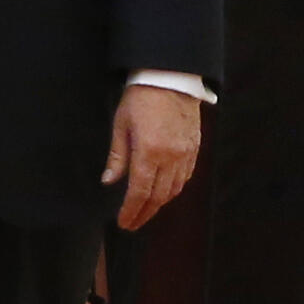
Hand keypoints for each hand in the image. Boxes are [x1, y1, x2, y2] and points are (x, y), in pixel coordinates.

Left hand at [103, 84, 200, 230]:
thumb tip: (109, 181)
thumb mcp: (121, 126)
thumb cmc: (140, 99)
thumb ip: (117, 157)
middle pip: (158, 196)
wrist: (170, 79)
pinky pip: (185, 177)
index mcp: (149, 152)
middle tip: (132, 223)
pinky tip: (163, 192)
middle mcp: (171, 157)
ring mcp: (186, 154)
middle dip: (144, 213)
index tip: (124, 222)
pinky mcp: (195, 148)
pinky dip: (174, 189)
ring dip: (159, 204)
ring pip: (174, 190)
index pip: (140, 192)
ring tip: (145, 211)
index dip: (131, 211)